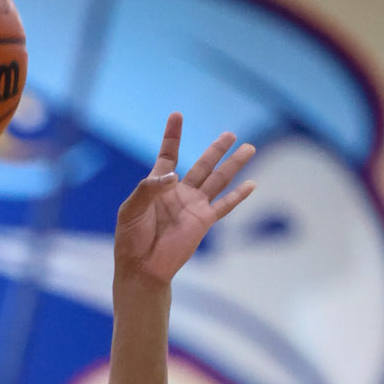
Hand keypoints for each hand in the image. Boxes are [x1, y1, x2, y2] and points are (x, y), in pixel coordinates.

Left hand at [113, 113, 254, 286]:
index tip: (177, 115)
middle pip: (202, 164)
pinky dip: (238, 195)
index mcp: (158, 185)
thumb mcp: (132, 209)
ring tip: (249, 148)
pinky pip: (224, 206)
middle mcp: (179, 192)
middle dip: (216, 149)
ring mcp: (193, 206)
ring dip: (233, 165)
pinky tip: (252, 184)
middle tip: (229, 134)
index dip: (173, 135)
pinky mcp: (203, 222)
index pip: (168, 154)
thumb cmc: (131, 238)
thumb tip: (175, 175)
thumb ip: (150, 188)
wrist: (141, 268)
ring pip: (218, 180)